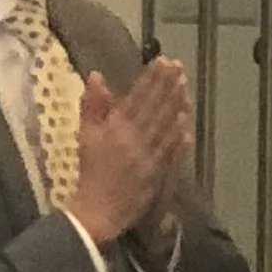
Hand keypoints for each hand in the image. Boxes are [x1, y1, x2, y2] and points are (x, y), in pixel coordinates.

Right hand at [72, 55, 189, 244]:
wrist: (95, 210)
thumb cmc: (90, 171)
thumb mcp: (85, 135)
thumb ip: (92, 105)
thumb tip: (97, 76)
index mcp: (114, 127)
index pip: (136, 96)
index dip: (150, 77)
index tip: (162, 60)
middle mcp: (133, 137)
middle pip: (153, 107)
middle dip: (166, 84)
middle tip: (178, 66)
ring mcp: (147, 155)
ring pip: (164, 124)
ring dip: (174, 103)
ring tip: (184, 84)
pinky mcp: (156, 171)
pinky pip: (169, 149)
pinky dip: (177, 133)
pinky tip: (185, 119)